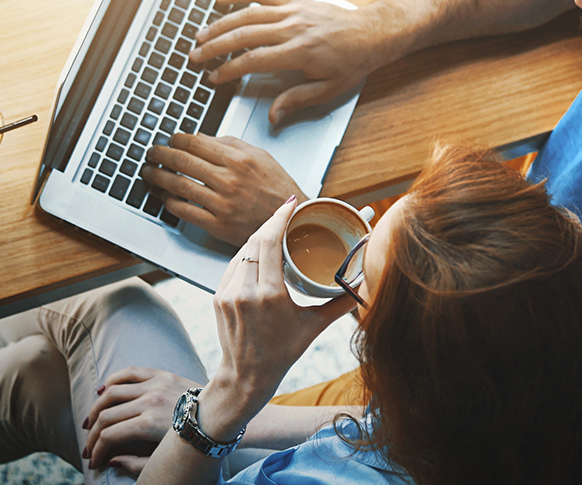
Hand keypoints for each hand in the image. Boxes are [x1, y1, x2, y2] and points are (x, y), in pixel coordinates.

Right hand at [84, 367, 201, 473]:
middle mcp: (149, 401)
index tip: (93, 462)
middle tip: (88, 447)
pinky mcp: (162, 374)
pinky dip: (112, 380)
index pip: (109, 436)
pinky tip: (102, 391)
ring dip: (95, 409)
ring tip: (90, 423)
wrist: (222, 414)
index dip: (96, 451)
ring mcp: (155, 384)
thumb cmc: (196, 440)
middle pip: (107, 416)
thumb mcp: (166, 459)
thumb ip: (136, 463)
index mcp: (149, 424)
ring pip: (112, 392)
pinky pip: (130, 372)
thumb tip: (111, 460)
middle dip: (92, 436)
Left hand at [142, 133, 304, 245]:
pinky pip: (186, 211)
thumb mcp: (260, 156)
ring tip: (149, 173)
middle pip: (184, 162)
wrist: (291, 221)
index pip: (196, 143)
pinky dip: (170, 203)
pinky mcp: (219, 225)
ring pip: (180, 186)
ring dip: (159, 178)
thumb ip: (230, 143)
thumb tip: (200, 137)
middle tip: (151, 153)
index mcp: (239, 159)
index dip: (176, 139)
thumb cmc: (277, 187)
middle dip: (161, 155)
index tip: (169, 140)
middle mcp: (230, 180)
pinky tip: (164, 197)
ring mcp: (223, 204)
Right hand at [190, 0, 387, 124]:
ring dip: (220, 24)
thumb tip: (273, 116)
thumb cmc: (352, 62)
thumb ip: (297, 101)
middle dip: (215, 46)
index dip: (230, 69)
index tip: (215, 77)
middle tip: (195, 56)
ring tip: (200, 34)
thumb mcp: (328, 90)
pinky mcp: (294, 0)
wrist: (371, 33)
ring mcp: (292, 10)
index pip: (254, 60)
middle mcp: (292, 27)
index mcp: (299, 52)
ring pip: (247, 14)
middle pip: (244, 35)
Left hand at [194, 197, 357, 440]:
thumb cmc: (282, 353)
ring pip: (242, 251)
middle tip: (288, 213)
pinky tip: (259, 253)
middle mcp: (245, 291)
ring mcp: (227, 293)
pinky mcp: (218, 296)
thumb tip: (363, 284)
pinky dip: (247, 255)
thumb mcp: (314, 327)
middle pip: (255, 241)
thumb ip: (339, 303)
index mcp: (269, 295)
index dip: (278, 218)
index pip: (269, 242)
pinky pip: (233, 265)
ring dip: (259, 238)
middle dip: (271, 223)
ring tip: (276, 231)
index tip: (291, 204)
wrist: (246, 377)